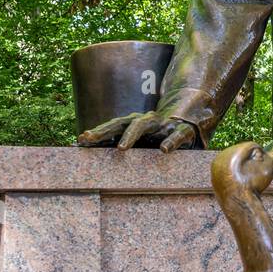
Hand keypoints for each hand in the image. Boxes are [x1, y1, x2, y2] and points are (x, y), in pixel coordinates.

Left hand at [75, 111, 197, 152]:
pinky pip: (176, 135)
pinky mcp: (182, 131)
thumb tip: (85, 147)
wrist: (192, 123)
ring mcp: (163, 125)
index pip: (112, 127)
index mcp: (134, 124)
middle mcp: (146, 121)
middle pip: (121, 123)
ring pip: (143, 125)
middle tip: (90, 138)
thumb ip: (119, 145)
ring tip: (121, 148)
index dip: (97, 133)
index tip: (80, 140)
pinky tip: (164, 150)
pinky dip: (170, 142)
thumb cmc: (161, 138)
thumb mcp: (142, 143)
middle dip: (104, 131)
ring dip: (131, 135)